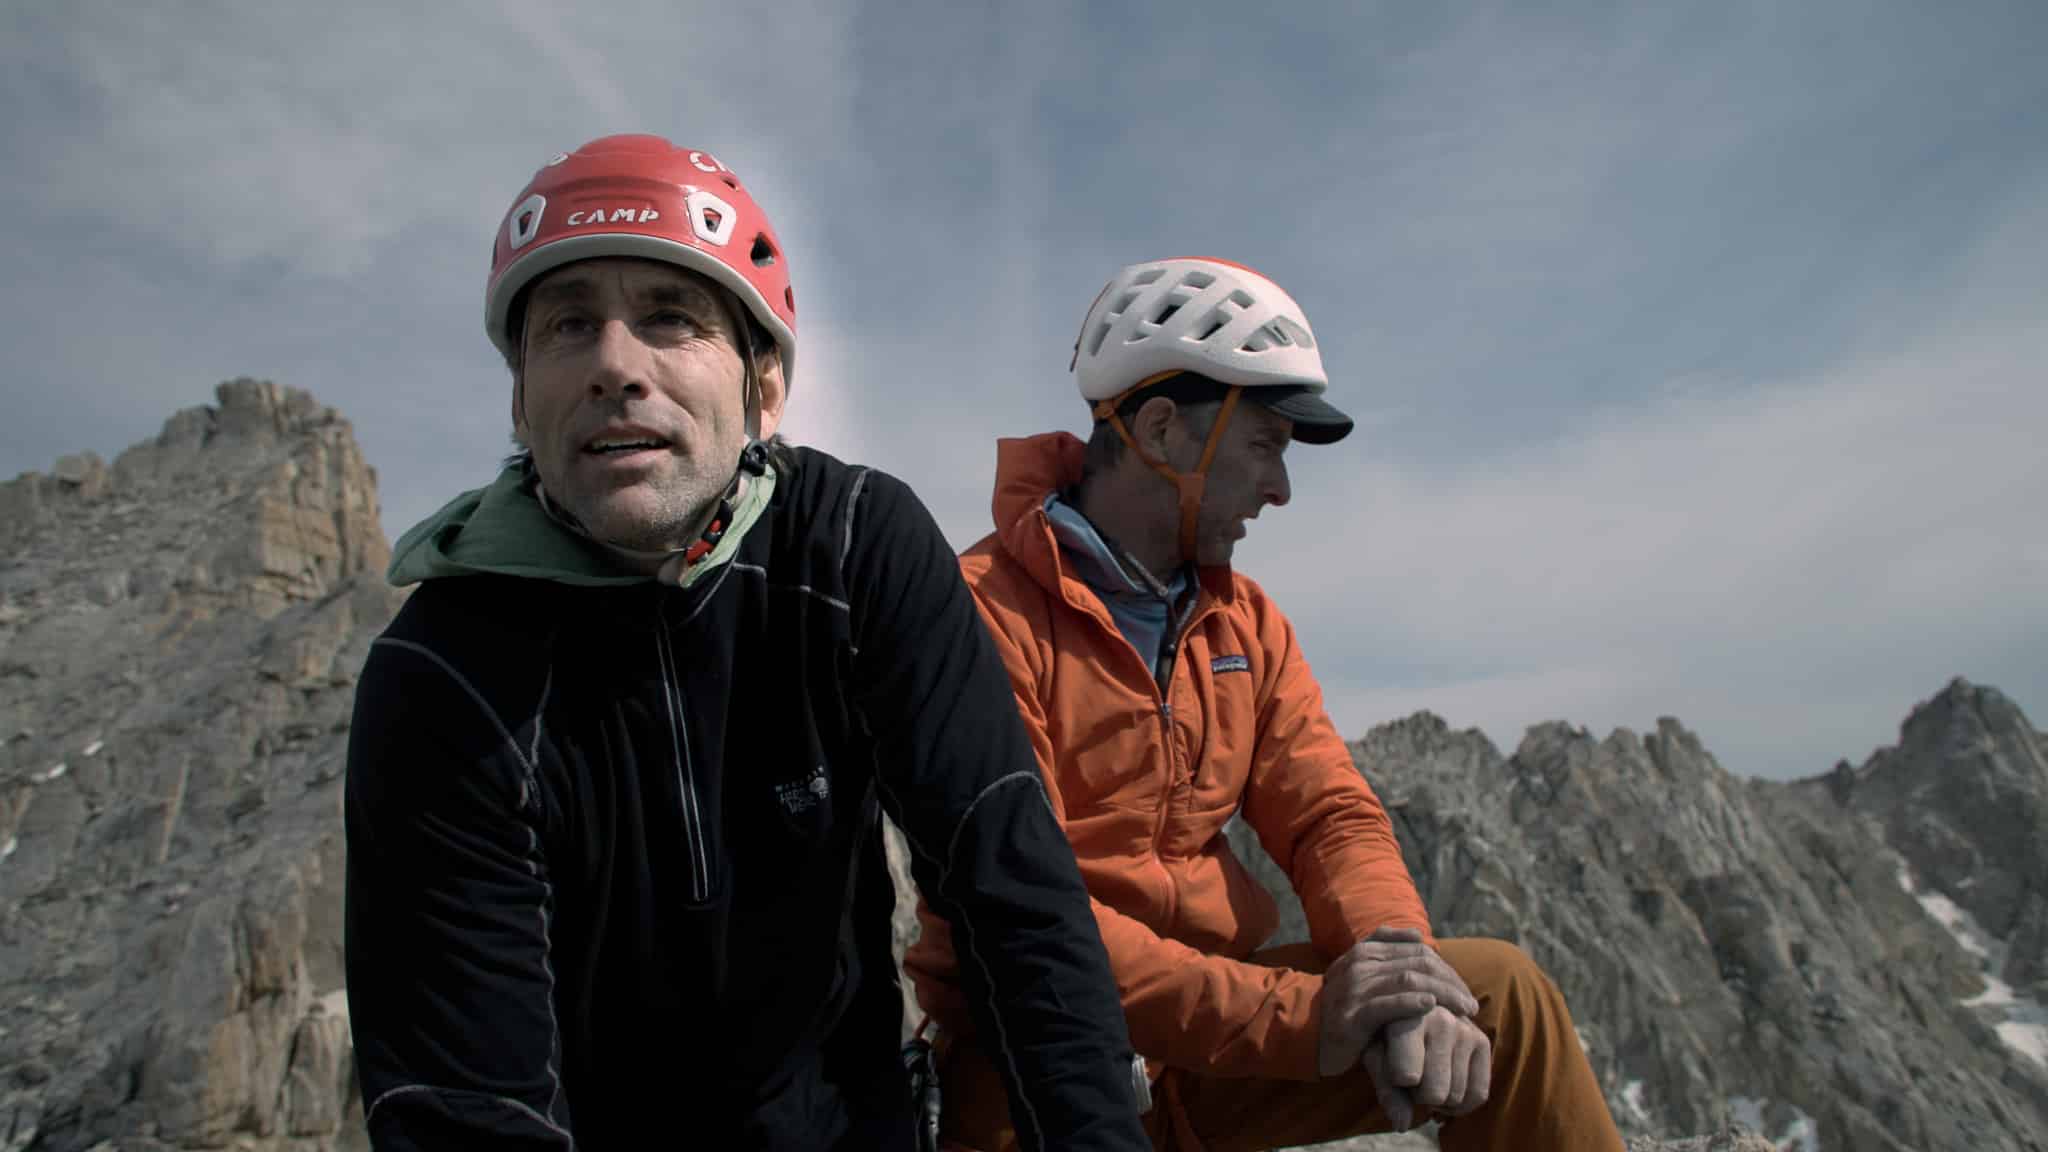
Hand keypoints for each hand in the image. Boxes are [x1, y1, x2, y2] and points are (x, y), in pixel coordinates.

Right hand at [1316, 927, 1479, 1076]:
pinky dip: (1413, 1002)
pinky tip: (1431, 1005)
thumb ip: (1386, 950)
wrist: (1306, 1033)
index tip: (1464, 990)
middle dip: (1451, 982)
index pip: (1418, 950)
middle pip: (1418, 963)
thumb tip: (1418, 937)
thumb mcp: (1362, 973)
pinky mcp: (1352, 1015)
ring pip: (1408, 980)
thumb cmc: (1344, 1005)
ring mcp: (1354, 988)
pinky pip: (1388, 1004)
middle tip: (1471, 1004)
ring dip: (1443, 993)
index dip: (1446, 967)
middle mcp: (1360, 963)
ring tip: (1464, 1009)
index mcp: (1365, 950)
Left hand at [1362, 1005, 1491, 1130]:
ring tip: (1427, 1074)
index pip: (1407, 1076)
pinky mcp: (1482, 1041)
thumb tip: (1402, 1125)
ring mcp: (1465, 1029)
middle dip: (1420, 1095)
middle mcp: (1441, 1019)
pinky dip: (1460, 1103)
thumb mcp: (1376, 1058)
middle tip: (1412, 1074)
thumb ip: (1387, 1091)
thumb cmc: (1386, 1037)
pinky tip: (1446, 1086)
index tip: (1395, 1068)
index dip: (1399, 1083)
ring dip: (1439, 1098)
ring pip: (1455, 1096)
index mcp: (1406, 1018)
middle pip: (1434, 1093)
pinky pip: (1478, 1094)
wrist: (1412, 1007)